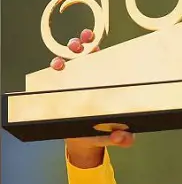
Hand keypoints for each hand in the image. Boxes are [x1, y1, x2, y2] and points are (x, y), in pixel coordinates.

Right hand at [57, 29, 134, 167]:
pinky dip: (55, 68)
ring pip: (68, 60)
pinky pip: (55, 76)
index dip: (98, 47)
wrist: (84, 142)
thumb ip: (124, 139)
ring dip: (66, 53)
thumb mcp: (118, 136)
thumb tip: (121, 137)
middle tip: (80, 43)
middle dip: (81, 43)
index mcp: (106, 81)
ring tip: (66, 55)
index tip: (94, 42)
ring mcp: (74, 82)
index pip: (103, 59)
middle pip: (84, 53)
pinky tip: (56, 68)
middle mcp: (89, 77)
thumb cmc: (106, 132)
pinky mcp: (60, 90)